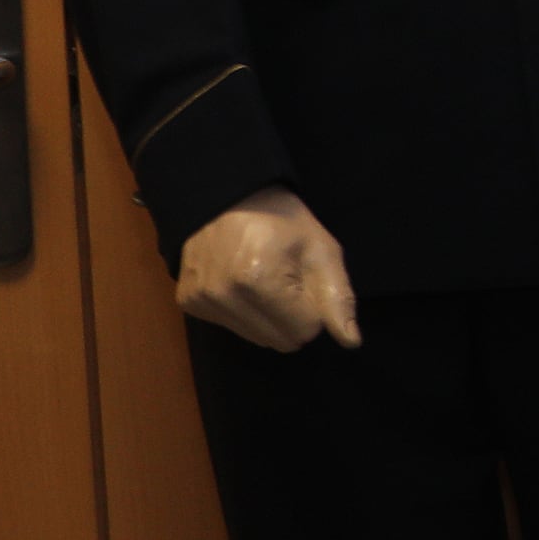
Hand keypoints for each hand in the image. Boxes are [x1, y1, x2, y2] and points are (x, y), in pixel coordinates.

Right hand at [178, 188, 360, 351]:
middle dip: (292, 317)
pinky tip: (240, 282)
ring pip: (256, 338)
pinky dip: (243, 312)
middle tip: (286, 281)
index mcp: (259, 280)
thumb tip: (351, 341)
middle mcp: (223, 295)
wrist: (226, 198)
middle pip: (280, 340)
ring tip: (263, 280)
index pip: (305, 331)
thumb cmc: (283, 222)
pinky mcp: (187, 303)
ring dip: (267, 317)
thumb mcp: (322, 251)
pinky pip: (232, 328)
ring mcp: (200, 300)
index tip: (305, 282)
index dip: (313, 309)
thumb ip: (339, 298)